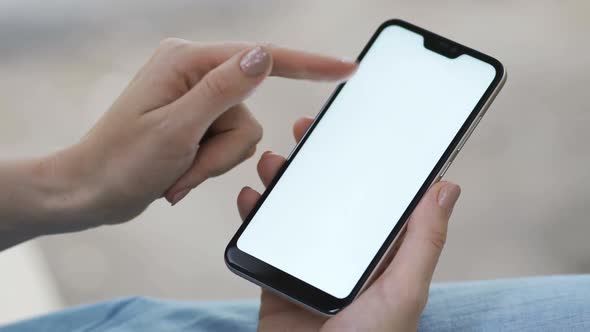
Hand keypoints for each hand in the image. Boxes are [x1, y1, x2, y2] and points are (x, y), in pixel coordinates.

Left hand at [46, 41, 355, 230]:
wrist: (92, 191)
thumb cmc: (121, 162)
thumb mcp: (176, 128)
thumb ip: (224, 89)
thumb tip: (264, 55)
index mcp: (187, 62)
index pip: (261, 59)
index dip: (309, 66)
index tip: (348, 68)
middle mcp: (195, 73)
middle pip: (249, 112)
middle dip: (221, 152)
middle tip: (185, 168)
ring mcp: (197, 99)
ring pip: (241, 135)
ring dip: (212, 163)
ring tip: (176, 174)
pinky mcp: (196, 121)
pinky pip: (227, 146)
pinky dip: (206, 167)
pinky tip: (176, 175)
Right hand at [237, 117, 460, 330]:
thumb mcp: (403, 290)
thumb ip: (423, 241)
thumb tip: (447, 187)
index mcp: (378, 250)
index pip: (373, 195)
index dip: (363, 160)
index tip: (352, 128)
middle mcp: (343, 251)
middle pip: (328, 195)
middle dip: (314, 161)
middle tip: (304, 131)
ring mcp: (308, 262)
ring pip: (293, 210)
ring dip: (281, 181)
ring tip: (271, 162)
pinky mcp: (277, 276)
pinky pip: (263, 238)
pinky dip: (254, 214)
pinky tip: (250, 198)